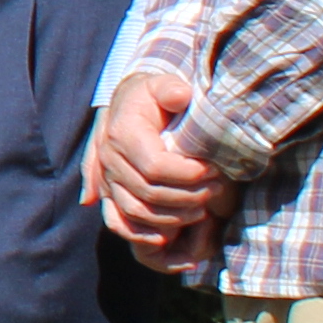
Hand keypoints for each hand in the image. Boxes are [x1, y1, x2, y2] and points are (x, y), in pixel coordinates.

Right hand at [85, 69, 231, 259]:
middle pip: (148, 192)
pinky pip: (116, 221)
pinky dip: (139, 234)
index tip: (214, 170)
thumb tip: (181, 96)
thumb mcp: (162, 84)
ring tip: (203, 207)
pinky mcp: (107, 191)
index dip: (188, 174)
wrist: (129, 102)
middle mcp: (109, 158)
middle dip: (189, 195)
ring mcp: (106, 177)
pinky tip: (166, 237)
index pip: (154, 166)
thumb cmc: (152, 96)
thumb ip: (170, 88)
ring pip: (136, 211)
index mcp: (121, 133)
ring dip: (173, 216)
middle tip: (217, 187)